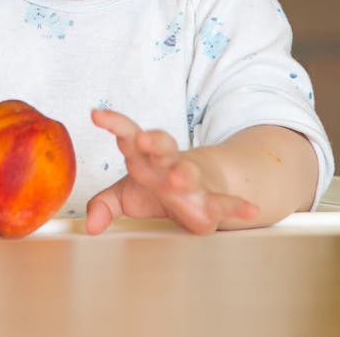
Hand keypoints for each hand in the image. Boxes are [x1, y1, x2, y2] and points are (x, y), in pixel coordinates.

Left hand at [86, 108, 258, 235]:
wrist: (202, 183)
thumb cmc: (159, 185)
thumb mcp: (129, 195)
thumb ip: (106, 204)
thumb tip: (89, 226)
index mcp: (146, 157)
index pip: (128, 136)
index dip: (114, 124)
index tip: (96, 114)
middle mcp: (170, 163)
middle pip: (162, 146)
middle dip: (153, 141)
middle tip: (141, 138)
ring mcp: (193, 180)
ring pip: (189, 171)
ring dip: (183, 172)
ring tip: (177, 175)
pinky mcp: (212, 201)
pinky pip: (226, 203)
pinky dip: (238, 206)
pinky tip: (250, 209)